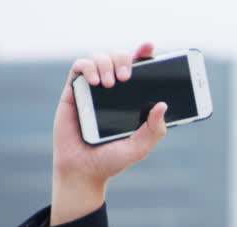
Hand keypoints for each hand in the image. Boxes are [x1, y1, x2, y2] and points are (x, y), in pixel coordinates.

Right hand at [50, 43, 167, 224]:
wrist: (83, 171)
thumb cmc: (112, 160)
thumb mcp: (139, 147)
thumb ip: (154, 130)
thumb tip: (163, 105)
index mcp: (131, 99)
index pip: (139, 70)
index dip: (144, 54)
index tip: (148, 47)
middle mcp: (112, 90)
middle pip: (119, 57)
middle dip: (124, 59)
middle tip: (127, 77)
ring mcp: (92, 89)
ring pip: (99, 57)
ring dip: (106, 63)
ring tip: (110, 85)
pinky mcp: (74, 92)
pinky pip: (79, 66)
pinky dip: (88, 67)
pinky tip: (95, 82)